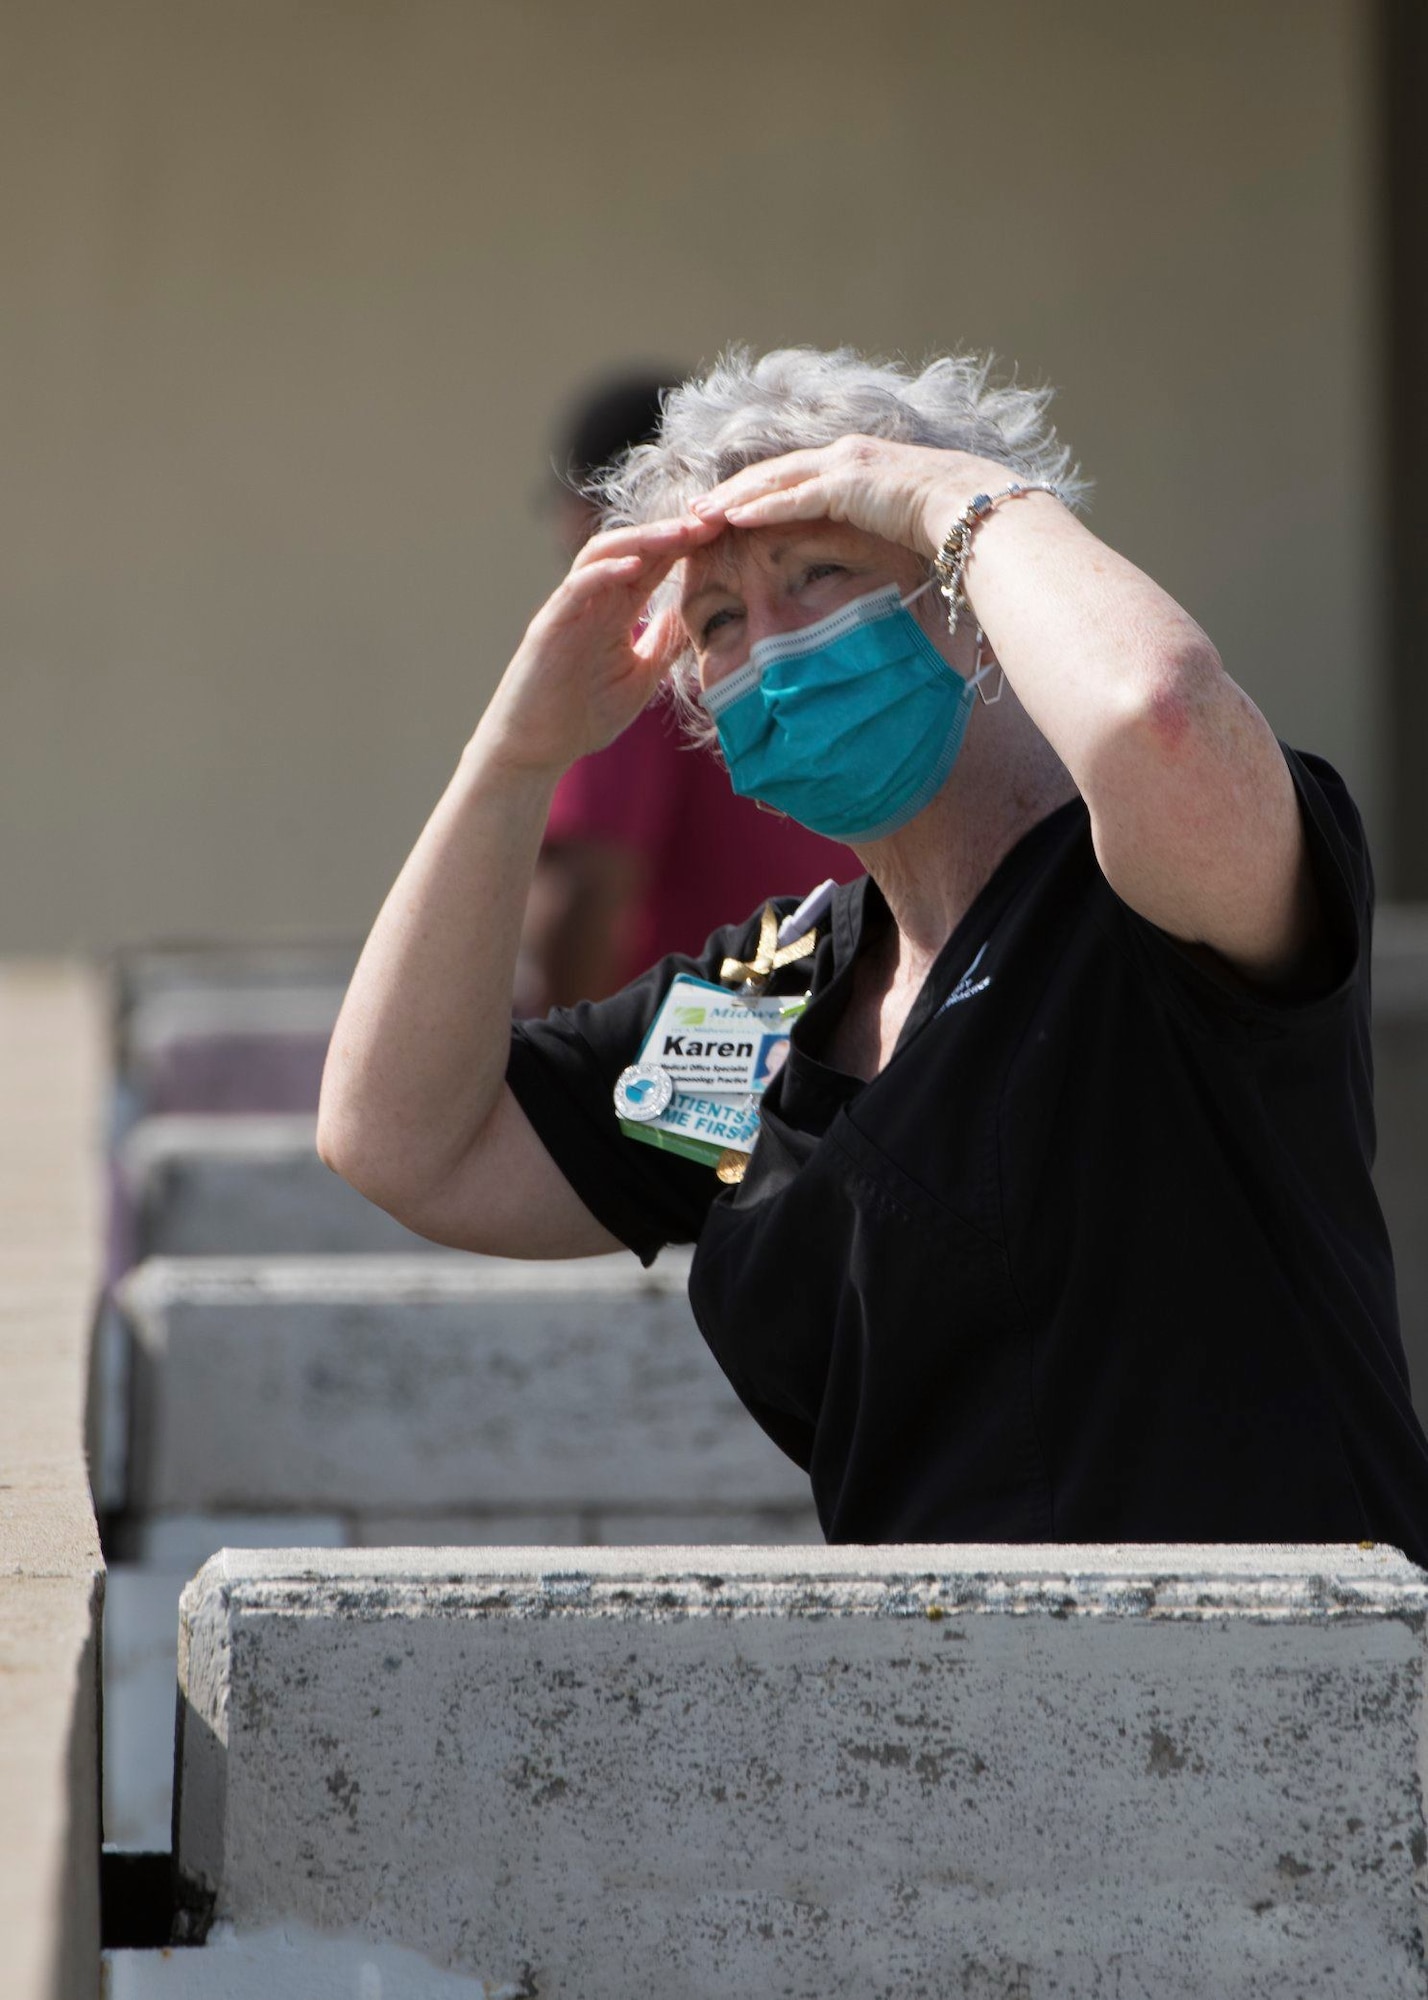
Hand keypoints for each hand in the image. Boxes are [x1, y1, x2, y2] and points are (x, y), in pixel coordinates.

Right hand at [477, 514, 720, 775]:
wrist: (538, 750)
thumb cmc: (585, 716)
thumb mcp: (642, 676)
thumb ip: (665, 643)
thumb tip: (699, 613)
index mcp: (617, 610)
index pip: (656, 564)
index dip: (689, 545)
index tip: (727, 532)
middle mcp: (594, 600)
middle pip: (635, 548)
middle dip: (674, 531)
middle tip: (714, 519)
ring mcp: (570, 608)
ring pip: (605, 554)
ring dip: (644, 540)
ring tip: (681, 533)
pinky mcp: (549, 625)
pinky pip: (576, 587)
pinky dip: (604, 572)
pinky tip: (635, 566)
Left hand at [689, 435, 1014, 557]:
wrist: (972, 507)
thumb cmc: (947, 521)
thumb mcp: (902, 520)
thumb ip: (875, 523)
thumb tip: (869, 547)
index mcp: (856, 464)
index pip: (793, 474)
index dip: (757, 489)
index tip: (726, 505)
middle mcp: (844, 456)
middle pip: (773, 472)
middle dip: (731, 490)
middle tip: (696, 507)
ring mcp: (844, 466)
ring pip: (773, 481)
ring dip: (733, 498)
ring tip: (700, 514)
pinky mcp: (846, 485)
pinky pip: (792, 498)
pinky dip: (759, 507)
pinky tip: (731, 518)